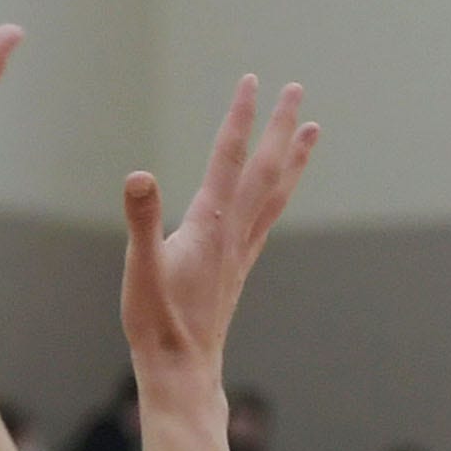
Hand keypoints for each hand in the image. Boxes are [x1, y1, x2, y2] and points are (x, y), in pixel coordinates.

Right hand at [119, 77, 317, 381]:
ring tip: (312, 130)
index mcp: (211, 224)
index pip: (229, 158)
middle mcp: (234, 232)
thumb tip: (138, 177)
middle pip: (265, 168)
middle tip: (295, 89)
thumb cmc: (156, 323)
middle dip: (280, 126)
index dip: (240, 118)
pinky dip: (280, 194)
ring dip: (294, 158)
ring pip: (276, 193)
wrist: (183, 369)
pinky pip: (269, 218)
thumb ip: (142, 220)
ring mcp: (242, 251)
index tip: (252, 81)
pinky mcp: (239, 268)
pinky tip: (280, 191)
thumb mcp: (140, 268)